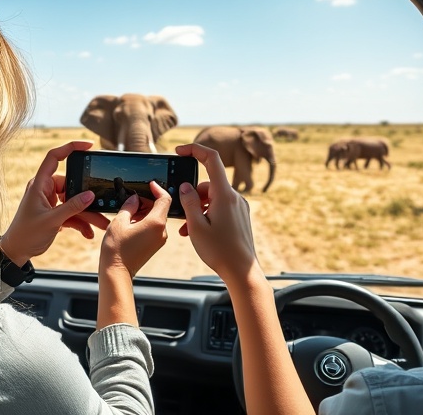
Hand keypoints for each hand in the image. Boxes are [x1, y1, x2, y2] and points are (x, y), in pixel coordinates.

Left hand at [2, 141, 108, 265]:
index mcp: (40, 184)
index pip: (54, 157)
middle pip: (72, 186)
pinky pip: (73, 214)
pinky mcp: (55, 213)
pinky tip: (88, 233)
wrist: (17, 252)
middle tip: (103, 204)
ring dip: (88, 214)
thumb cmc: (26, 234)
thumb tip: (90, 195)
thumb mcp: (51, 221)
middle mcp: (46, 190)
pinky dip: (81, 223)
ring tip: (101, 224)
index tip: (89, 146)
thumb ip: (71, 207)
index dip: (70, 147)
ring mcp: (51, 202)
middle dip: (88, 197)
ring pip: (75, 202)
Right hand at [100, 181, 170, 276]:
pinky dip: (145, 221)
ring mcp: (160, 239)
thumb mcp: (119, 221)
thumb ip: (129, 206)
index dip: (158, 189)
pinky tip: (131, 223)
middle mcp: (162, 231)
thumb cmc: (117, 249)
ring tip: (128, 213)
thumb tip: (134, 199)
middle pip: (160, 208)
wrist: (117, 272)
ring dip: (145, 211)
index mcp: (156, 223)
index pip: (165, 199)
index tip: (150, 184)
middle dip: (147, 201)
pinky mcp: (155, 245)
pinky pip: (154, 227)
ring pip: (156, 218)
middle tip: (131, 201)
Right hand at [174, 143, 258, 281]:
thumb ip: (188, 202)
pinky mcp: (240, 216)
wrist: (242, 272)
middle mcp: (234, 197)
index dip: (194, 150)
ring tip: (187, 230)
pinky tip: (197, 232)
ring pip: (212, 198)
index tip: (179, 151)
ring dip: (197, 209)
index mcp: (224, 195)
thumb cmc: (220, 251)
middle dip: (190, 195)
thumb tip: (185, 186)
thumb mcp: (196, 226)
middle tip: (179, 215)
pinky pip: (219, 208)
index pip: (211, 159)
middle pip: (207, 184)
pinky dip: (206, 215)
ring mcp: (239, 207)